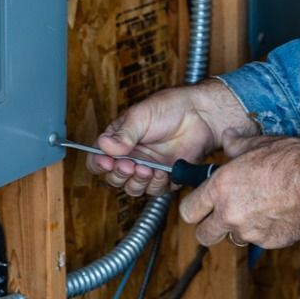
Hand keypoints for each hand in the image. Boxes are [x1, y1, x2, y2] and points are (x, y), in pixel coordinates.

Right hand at [88, 78, 259, 197]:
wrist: (201, 114)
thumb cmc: (171, 107)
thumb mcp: (142, 115)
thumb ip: (124, 134)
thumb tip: (104, 146)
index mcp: (120, 140)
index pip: (99, 160)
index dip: (99, 165)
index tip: (107, 162)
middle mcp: (132, 156)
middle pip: (114, 178)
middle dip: (120, 175)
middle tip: (130, 165)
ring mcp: (149, 168)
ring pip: (133, 188)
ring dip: (138, 182)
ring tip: (147, 168)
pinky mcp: (166, 177)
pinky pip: (155, 191)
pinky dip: (156, 184)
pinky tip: (162, 172)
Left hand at [179, 135, 299, 248]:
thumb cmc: (290, 159)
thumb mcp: (258, 144)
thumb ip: (236, 145)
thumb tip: (228, 137)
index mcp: (221, 188)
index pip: (188, 211)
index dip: (194, 207)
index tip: (200, 203)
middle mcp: (230, 213)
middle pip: (203, 235)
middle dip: (210, 226)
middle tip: (223, 212)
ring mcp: (249, 231)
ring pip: (233, 237)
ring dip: (240, 227)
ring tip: (258, 208)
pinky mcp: (269, 242)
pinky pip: (258, 240)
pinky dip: (263, 231)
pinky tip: (277, 213)